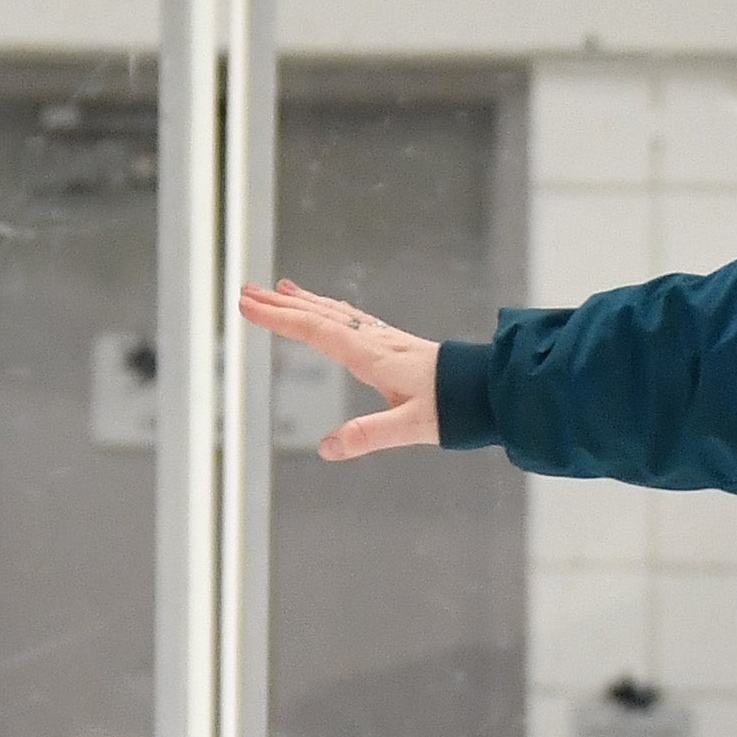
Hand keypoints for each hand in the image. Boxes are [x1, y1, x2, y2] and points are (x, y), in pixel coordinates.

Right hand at [238, 281, 444, 460]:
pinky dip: (330, 308)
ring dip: (303, 301)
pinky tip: (328, 309)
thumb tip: (327, 448)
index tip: (247, 306)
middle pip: (319, 314)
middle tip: (246, 291)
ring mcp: (384, 339)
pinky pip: (352, 318)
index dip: (279, 319)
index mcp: (370, 355)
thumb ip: (368, 435)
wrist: (490, 389)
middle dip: (280, 304)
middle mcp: (373, 340)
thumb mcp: (410, 428)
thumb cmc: (454, 407)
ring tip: (279, 288)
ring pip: (335, 312)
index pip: (315, 331)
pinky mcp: (394, 344)